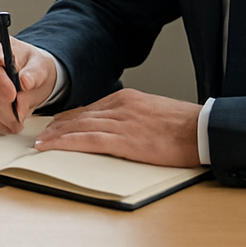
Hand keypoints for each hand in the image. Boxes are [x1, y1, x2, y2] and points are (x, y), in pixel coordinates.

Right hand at [0, 34, 57, 134]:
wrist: (28, 76)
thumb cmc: (32, 68)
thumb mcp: (40, 67)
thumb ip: (34, 75)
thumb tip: (25, 83)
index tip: (12, 96)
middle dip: (5, 105)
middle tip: (23, 114)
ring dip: (3, 116)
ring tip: (20, 119)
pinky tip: (10, 121)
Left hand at [34, 88, 201, 166]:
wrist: (203, 130)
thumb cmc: (185, 127)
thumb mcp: (154, 113)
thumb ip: (134, 117)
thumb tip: (121, 129)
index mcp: (127, 99)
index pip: (90, 108)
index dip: (70, 118)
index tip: (57, 124)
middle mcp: (120, 106)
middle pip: (80, 116)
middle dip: (58, 126)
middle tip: (42, 134)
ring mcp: (121, 122)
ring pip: (79, 127)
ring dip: (57, 135)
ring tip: (42, 142)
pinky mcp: (124, 140)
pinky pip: (87, 141)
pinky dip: (65, 143)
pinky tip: (52, 146)